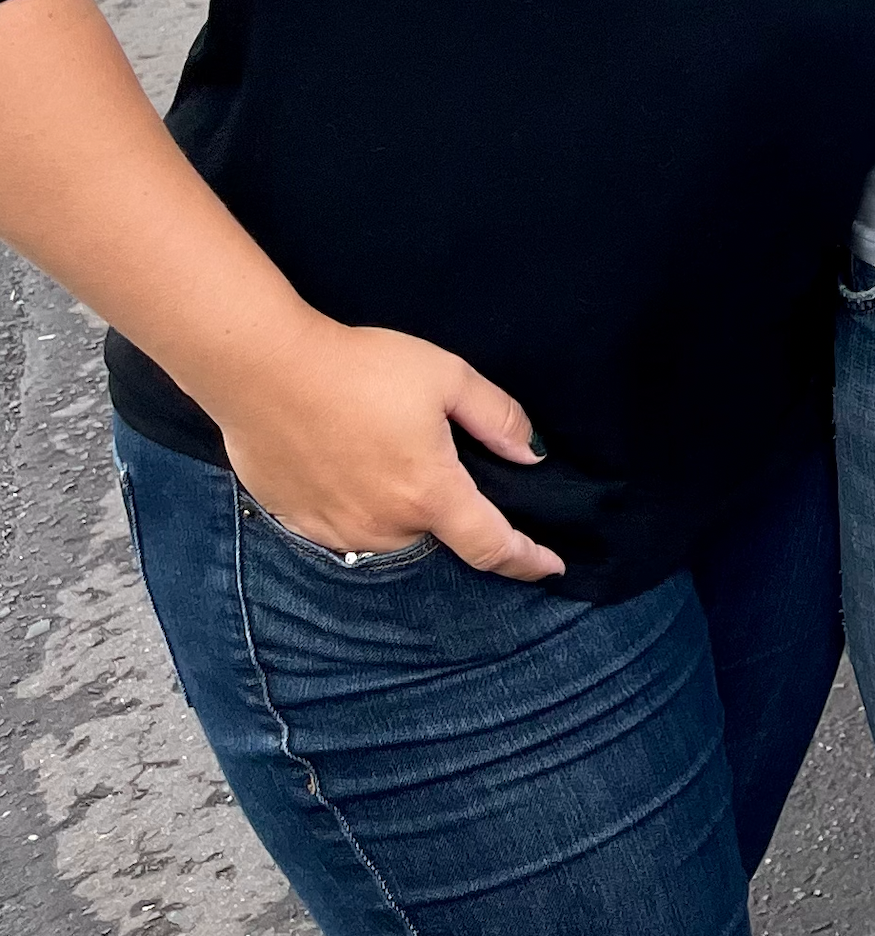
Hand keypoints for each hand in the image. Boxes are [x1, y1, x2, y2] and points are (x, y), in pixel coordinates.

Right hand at [213, 318, 564, 580]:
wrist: (264, 370)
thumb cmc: (360, 368)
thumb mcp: (448, 377)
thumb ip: (497, 418)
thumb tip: (531, 454)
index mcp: (429, 494)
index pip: (491, 546)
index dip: (527, 561)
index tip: (550, 568)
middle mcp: (384, 526)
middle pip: (436, 531)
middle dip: (446, 504)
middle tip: (432, 453)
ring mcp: (336, 531)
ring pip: (390, 532)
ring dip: (400, 506)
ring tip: (383, 447)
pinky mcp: (298, 523)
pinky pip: (347, 526)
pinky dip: (360, 504)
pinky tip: (348, 461)